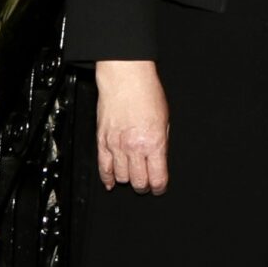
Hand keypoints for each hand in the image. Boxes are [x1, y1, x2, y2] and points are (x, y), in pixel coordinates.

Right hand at [95, 59, 168, 193]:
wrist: (125, 80)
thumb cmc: (147, 94)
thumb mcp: (165, 119)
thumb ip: (161, 142)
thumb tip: (159, 159)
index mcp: (154, 142)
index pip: (157, 176)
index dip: (159, 186)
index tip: (160, 187)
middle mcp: (134, 148)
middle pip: (138, 181)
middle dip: (144, 186)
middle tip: (147, 184)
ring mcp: (116, 146)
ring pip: (121, 177)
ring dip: (128, 180)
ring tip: (133, 177)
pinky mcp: (102, 142)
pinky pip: (103, 167)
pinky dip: (107, 178)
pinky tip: (111, 182)